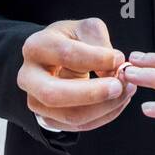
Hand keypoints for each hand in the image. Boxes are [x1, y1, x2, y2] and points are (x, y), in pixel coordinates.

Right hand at [18, 18, 131, 132]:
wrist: (54, 59)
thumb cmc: (72, 41)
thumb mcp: (85, 29)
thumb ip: (99, 42)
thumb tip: (114, 66)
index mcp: (36, 47)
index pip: (66, 54)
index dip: (96, 58)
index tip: (119, 58)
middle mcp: (29, 77)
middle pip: (54, 94)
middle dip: (91, 93)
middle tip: (119, 86)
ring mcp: (36, 102)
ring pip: (70, 116)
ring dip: (104, 107)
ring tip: (126, 91)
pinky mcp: (49, 119)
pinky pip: (80, 125)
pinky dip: (104, 115)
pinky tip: (119, 101)